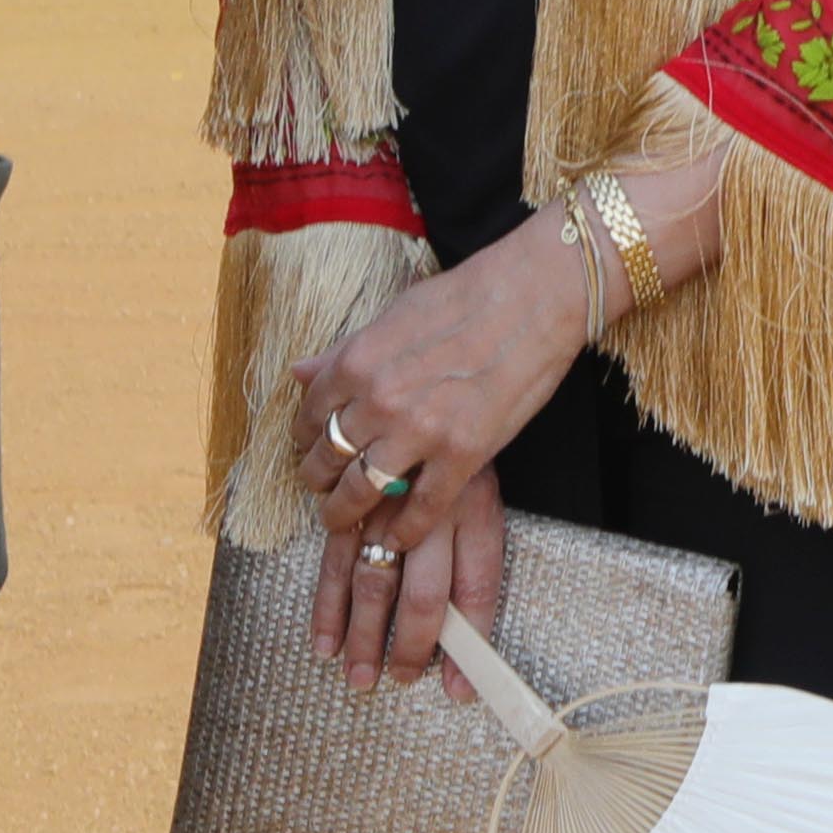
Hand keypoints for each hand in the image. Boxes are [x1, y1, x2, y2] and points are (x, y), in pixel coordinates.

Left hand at [296, 219, 589, 575]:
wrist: (534, 296)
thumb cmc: (466, 297)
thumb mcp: (392, 315)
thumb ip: (344, 352)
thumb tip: (299, 372)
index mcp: (358, 362)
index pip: (311, 416)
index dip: (306, 439)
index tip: (312, 448)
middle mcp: (380, 400)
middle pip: (327, 459)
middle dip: (317, 480)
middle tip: (322, 489)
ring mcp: (421, 431)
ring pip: (361, 491)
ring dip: (344, 512)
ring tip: (342, 518)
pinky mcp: (463, 454)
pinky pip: (421, 508)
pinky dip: (403, 530)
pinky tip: (396, 536)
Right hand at [315, 449, 509, 694]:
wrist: (431, 375)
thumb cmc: (462, 439)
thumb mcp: (486, 488)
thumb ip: (477, 566)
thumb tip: (468, 648)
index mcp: (475, 505)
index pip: (479, 584)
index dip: (471, 641)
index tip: (459, 688)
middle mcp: (431, 508)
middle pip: (425, 595)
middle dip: (412, 647)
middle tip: (402, 680)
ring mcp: (387, 505)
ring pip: (375, 582)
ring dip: (365, 636)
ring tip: (361, 678)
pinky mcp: (352, 501)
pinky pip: (336, 559)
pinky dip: (328, 606)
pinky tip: (324, 644)